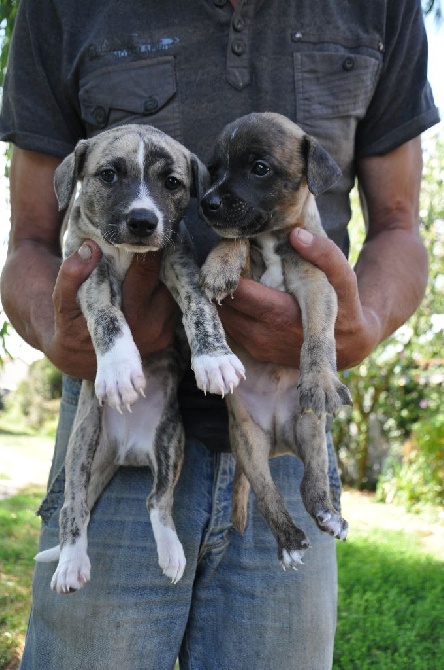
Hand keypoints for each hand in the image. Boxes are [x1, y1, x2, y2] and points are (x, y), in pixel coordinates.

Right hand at [47, 241, 178, 379]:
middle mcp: (151, 327)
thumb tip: (90, 247)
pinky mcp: (170, 334)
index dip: (148, 249)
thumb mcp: (64, 303)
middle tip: (159, 233)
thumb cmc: (70, 325)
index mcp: (128, 319)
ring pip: (176, 291)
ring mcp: (164, 332)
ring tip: (160, 247)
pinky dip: (170, 287)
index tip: (147, 230)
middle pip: (168, 280)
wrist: (82, 359)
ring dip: (170, 272)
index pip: (146, 273)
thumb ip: (71, 276)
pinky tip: (161, 270)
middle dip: (164, 257)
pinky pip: (176, 304)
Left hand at [218, 229, 379, 369]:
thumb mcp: (344, 279)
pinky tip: (241, 295)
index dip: (231, 269)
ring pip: (223, 317)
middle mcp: (263, 335)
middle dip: (222, 282)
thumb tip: (296, 234)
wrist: (348, 347)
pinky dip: (230, 311)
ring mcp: (256, 346)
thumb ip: (325, 254)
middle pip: (223, 304)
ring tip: (235, 276)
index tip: (236, 251)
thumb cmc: (344, 307)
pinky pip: (230, 328)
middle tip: (231, 261)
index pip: (237, 292)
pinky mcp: (254, 351)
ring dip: (223, 297)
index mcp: (281, 315)